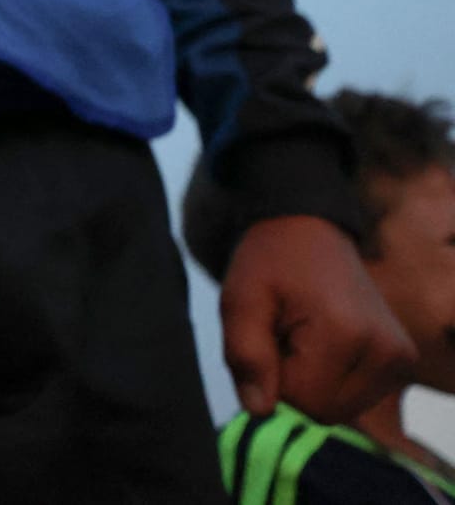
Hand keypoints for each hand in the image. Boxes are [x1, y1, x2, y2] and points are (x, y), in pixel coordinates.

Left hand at [220, 214, 415, 421]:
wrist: (307, 231)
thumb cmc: (269, 263)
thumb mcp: (240, 301)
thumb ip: (245, 355)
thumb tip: (259, 411)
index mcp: (347, 333)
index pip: (302, 400)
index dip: (272, 376)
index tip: (269, 335)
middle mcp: (386, 351)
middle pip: (325, 411)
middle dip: (293, 382)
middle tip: (284, 334)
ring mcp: (400, 359)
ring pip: (341, 410)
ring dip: (311, 382)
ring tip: (302, 336)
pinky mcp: (402, 362)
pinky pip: (357, 398)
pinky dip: (332, 380)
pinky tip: (323, 345)